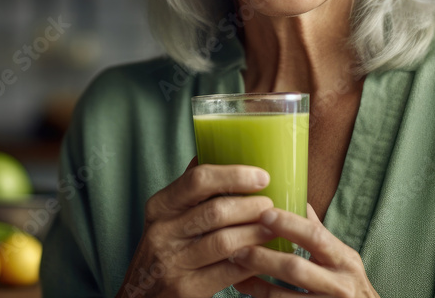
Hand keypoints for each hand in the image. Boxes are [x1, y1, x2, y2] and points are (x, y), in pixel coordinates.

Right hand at [116, 158, 277, 297]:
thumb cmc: (162, 250)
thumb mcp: (164, 217)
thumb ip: (188, 189)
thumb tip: (215, 150)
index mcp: (159, 208)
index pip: (197, 180)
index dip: (234, 175)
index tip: (262, 176)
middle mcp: (162, 233)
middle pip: (216, 211)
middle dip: (251, 206)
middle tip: (272, 205)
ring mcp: (174, 263)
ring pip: (226, 242)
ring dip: (257, 233)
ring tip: (274, 227)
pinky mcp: (187, 289)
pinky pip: (230, 272)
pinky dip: (252, 261)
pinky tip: (265, 255)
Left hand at [232, 204, 379, 297]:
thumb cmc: (349, 286)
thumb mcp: (342, 258)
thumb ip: (319, 234)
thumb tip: (299, 200)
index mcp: (345, 260)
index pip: (315, 236)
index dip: (288, 224)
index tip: (263, 214)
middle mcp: (340, 285)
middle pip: (296, 268)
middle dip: (263, 258)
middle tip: (238, 249)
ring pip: (285, 297)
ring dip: (256, 284)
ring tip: (236, 273)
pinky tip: (247, 290)